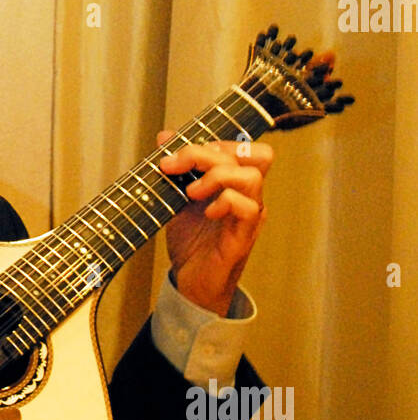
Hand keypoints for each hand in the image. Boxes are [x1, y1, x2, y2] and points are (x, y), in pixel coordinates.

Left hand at [158, 130, 272, 316]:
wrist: (190, 283)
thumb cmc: (191, 243)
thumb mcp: (176, 197)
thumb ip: (175, 168)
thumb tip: (165, 135)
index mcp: (236, 184)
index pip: (244, 147)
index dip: (214, 140)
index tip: (174, 152)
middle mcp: (249, 196)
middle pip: (253, 154)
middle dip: (211, 151)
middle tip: (178, 165)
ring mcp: (249, 216)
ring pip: (252, 177)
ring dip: (216, 176)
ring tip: (190, 191)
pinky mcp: (243, 236)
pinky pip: (247, 208)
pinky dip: (223, 202)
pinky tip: (205, 211)